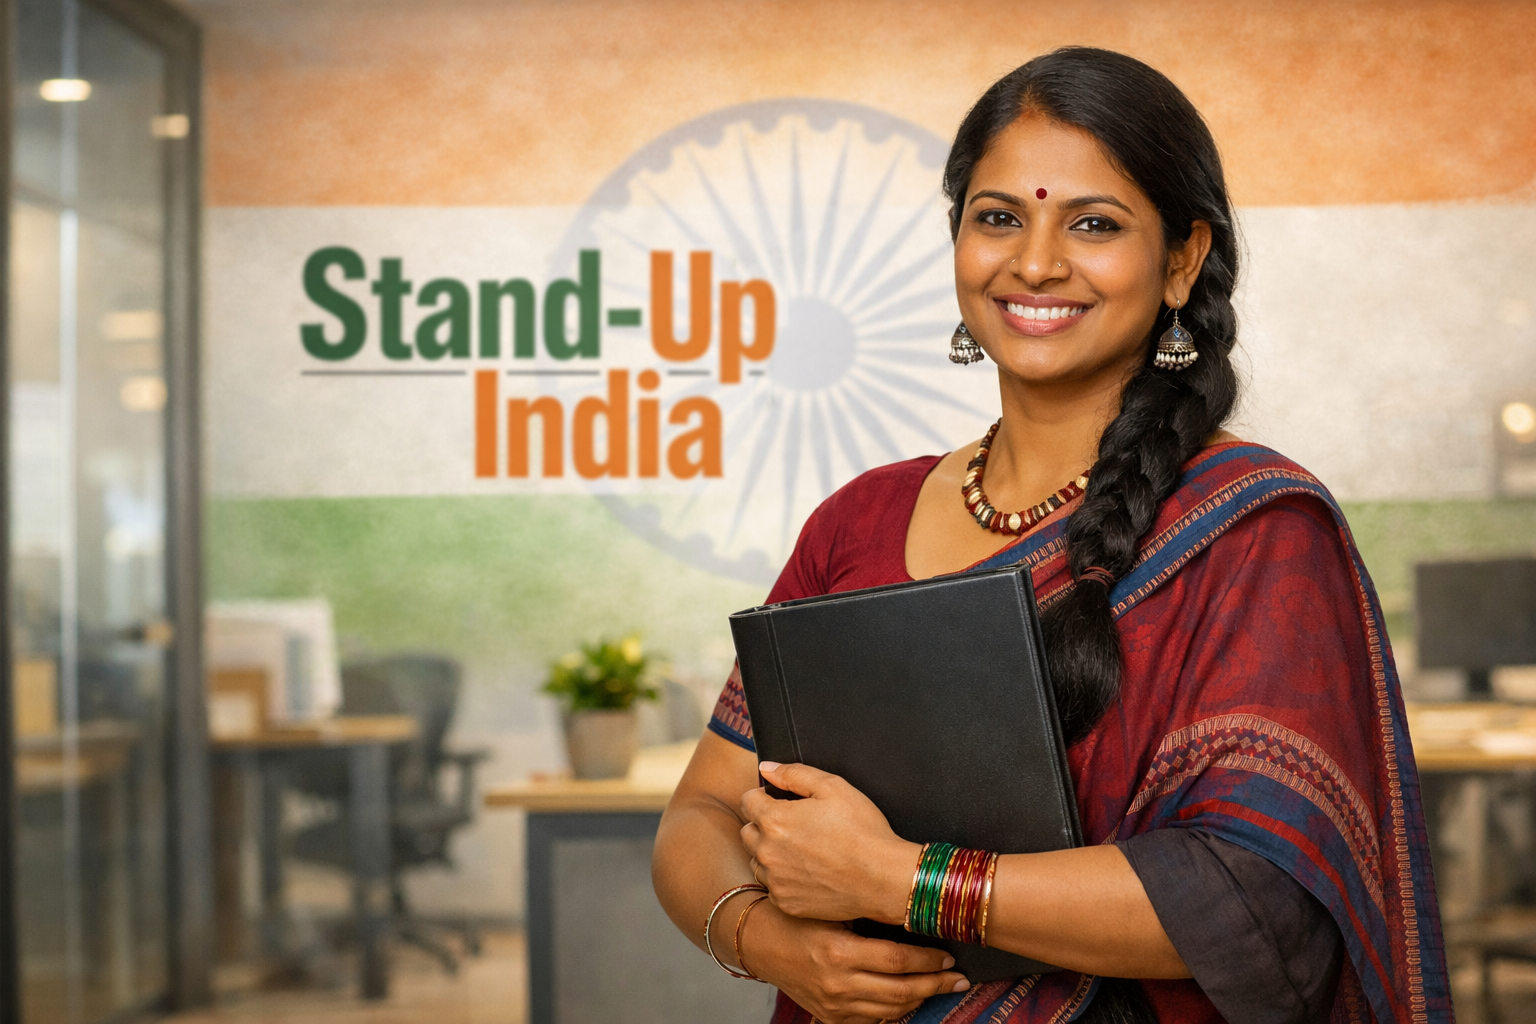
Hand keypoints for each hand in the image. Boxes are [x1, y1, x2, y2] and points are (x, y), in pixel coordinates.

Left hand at [740, 761, 921, 924]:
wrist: (883, 878)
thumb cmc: (863, 831)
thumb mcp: (833, 787)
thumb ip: (794, 774)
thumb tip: (767, 768)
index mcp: (775, 820)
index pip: (747, 801)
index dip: (762, 796)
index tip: (779, 800)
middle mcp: (767, 852)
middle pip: (747, 832)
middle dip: (763, 824)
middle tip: (793, 825)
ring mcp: (775, 881)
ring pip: (757, 861)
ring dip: (770, 853)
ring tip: (802, 850)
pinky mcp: (786, 903)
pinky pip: (772, 887)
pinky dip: (783, 879)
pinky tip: (807, 872)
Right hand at [742, 899, 968, 1023]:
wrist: (761, 941)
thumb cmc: (796, 917)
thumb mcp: (831, 909)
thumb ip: (869, 915)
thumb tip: (915, 910)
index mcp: (839, 953)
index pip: (897, 961)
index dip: (928, 960)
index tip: (948, 955)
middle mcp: (837, 984)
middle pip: (900, 991)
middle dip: (935, 985)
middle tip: (959, 978)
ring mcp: (833, 1005)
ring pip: (890, 1011)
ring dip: (920, 999)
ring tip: (939, 987)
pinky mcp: (829, 1017)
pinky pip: (871, 1021)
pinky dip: (894, 1011)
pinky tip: (909, 999)